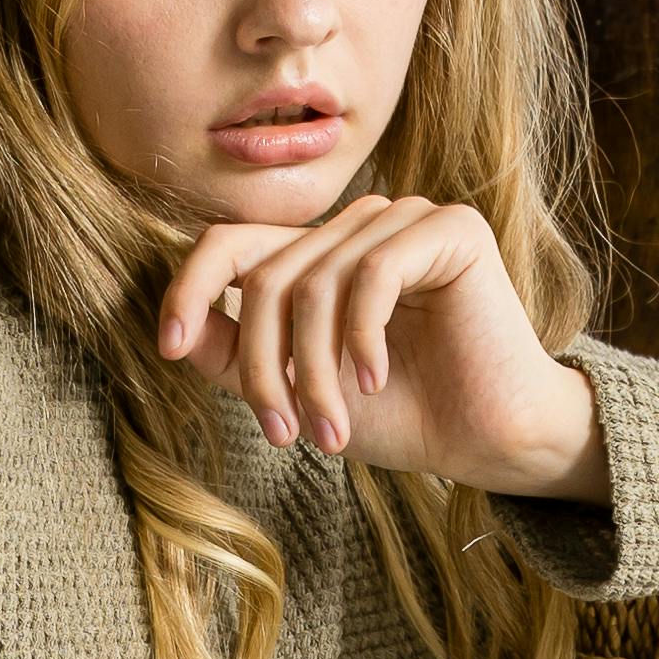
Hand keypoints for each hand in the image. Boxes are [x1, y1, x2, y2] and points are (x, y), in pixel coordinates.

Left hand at [158, 197, 608, 499]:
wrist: (489, 439)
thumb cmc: (401, 414)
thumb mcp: (298, 389)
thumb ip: (237, 356)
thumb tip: (178, 331)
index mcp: (317, 254)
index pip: (230, 243)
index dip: (189, 288)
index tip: (170, 347)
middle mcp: (356, 225)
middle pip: (267, 277)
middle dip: (265, 367)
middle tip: (283, 434)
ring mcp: (403, 219)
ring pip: (315, 284)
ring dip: (315, 372)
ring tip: (331, 433)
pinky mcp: (449, 229)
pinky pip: (372, 274)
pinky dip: (362, 339)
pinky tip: (375, 382)